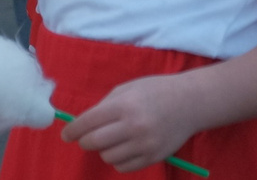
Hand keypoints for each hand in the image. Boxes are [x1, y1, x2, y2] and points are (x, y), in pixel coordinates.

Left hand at [63, 73, 205, 172]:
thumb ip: (105, 106)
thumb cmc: (155, 91)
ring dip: (104, 150)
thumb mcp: (128, 89)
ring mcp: (144, 144)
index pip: (88, 122)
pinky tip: (125, 148)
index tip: (66, 135)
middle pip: (94, 143)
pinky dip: (118, 160)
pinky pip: (123, 167)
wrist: (189, 103)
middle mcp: (133, 126)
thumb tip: (83, 124)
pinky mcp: (153, 157)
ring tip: (113, 139)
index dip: (73, 130)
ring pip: (108, 157)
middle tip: (85, 138)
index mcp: (124, 105)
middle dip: (84, 142)